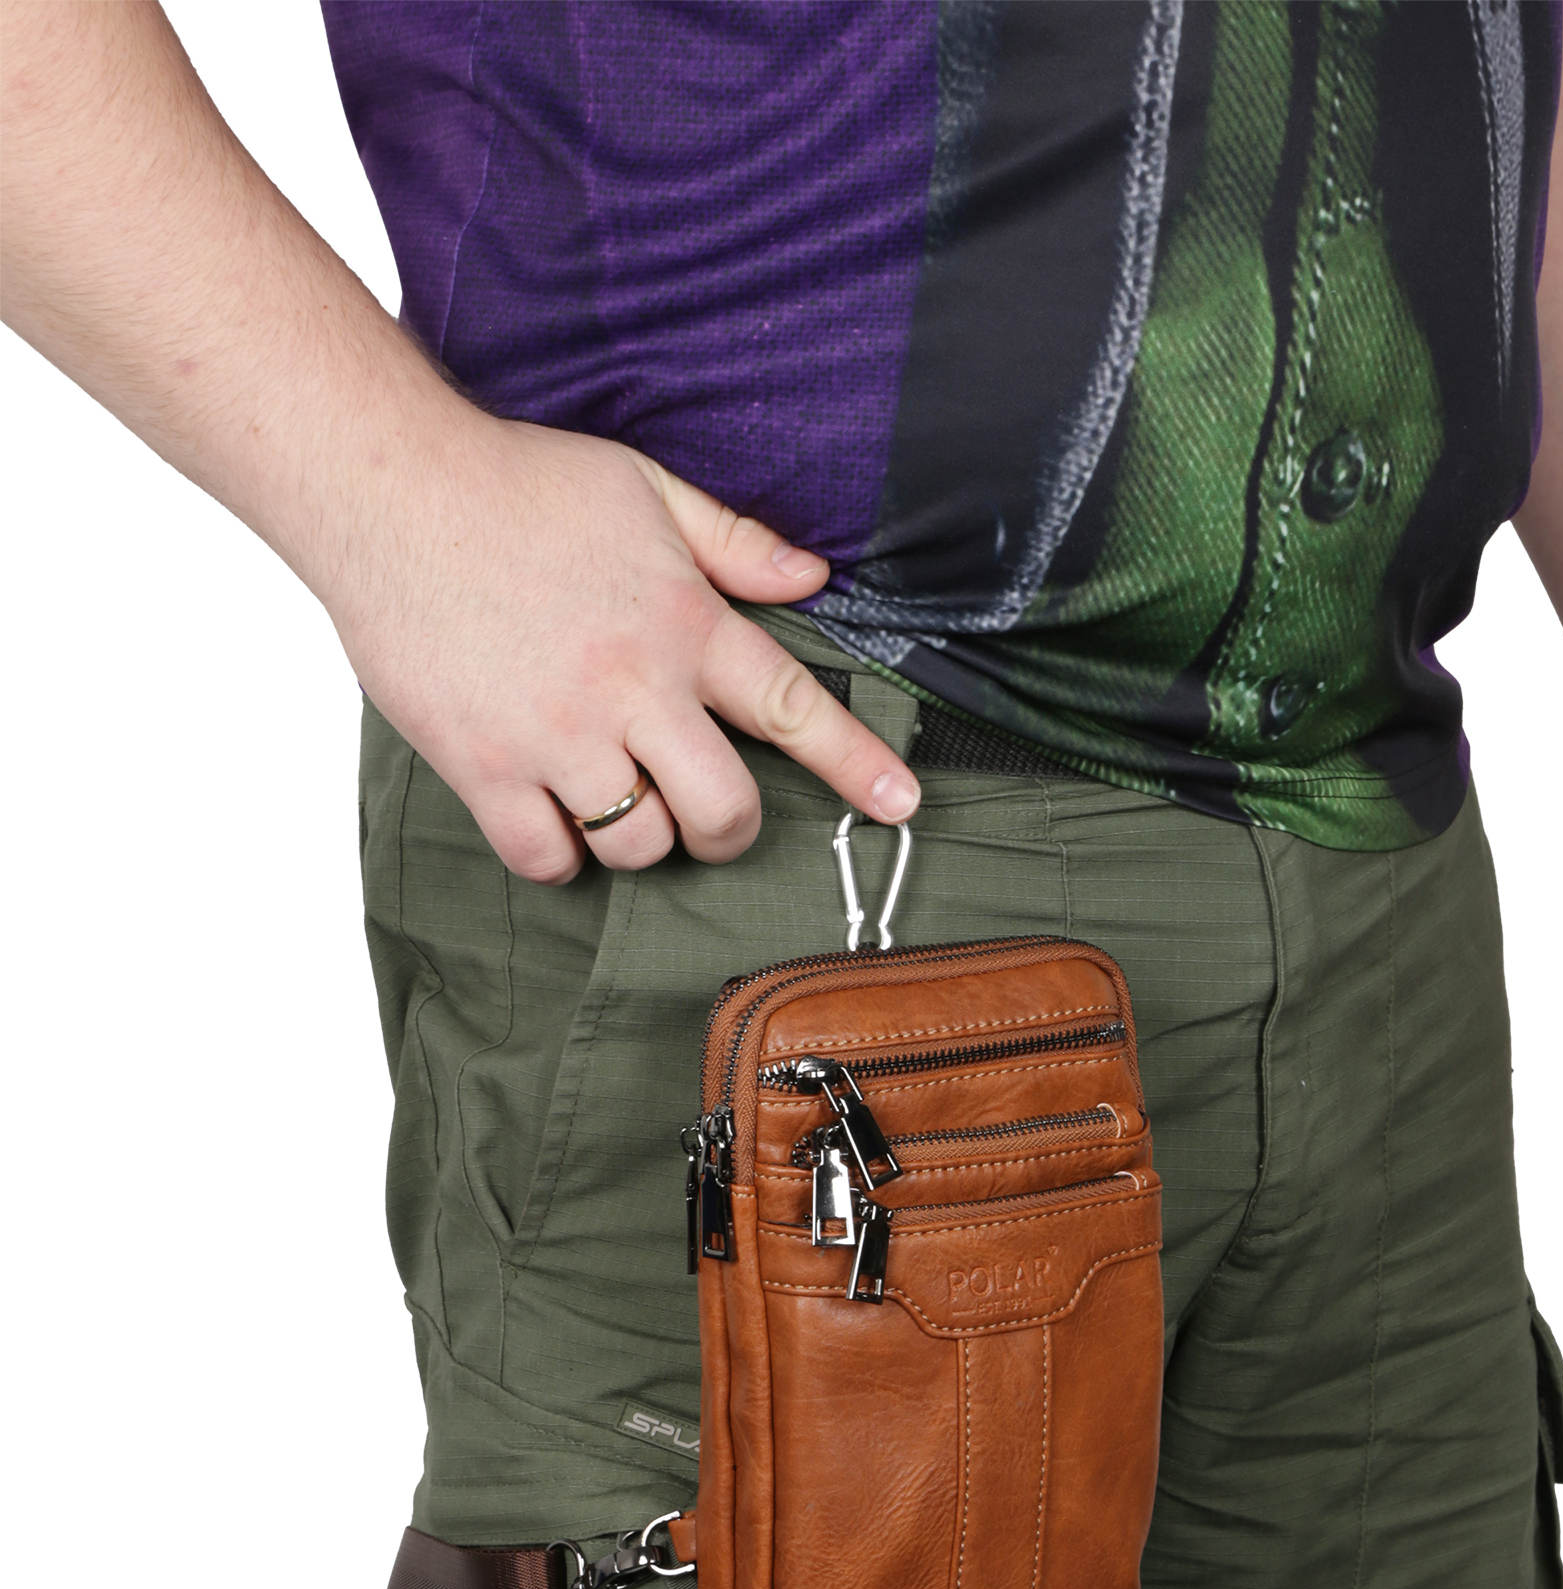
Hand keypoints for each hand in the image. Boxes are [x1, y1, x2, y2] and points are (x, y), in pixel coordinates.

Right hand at [322, 411, 918, 881]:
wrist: (385, 485)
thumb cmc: (517, 483)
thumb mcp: (645, 489)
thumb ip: (734, 543)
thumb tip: (814, 576)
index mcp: (682, 622)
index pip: (792, 707)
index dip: (855, 763)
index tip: (902, 804)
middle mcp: (631, 688)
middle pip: (723, 809)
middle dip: (730, 827)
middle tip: (708, 814)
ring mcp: (556, 734)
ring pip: (639, 844)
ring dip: (643, 838)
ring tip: (617, 795)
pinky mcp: (483, 765)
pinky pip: (547, 858)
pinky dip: (562, 854)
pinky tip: (555, 816)